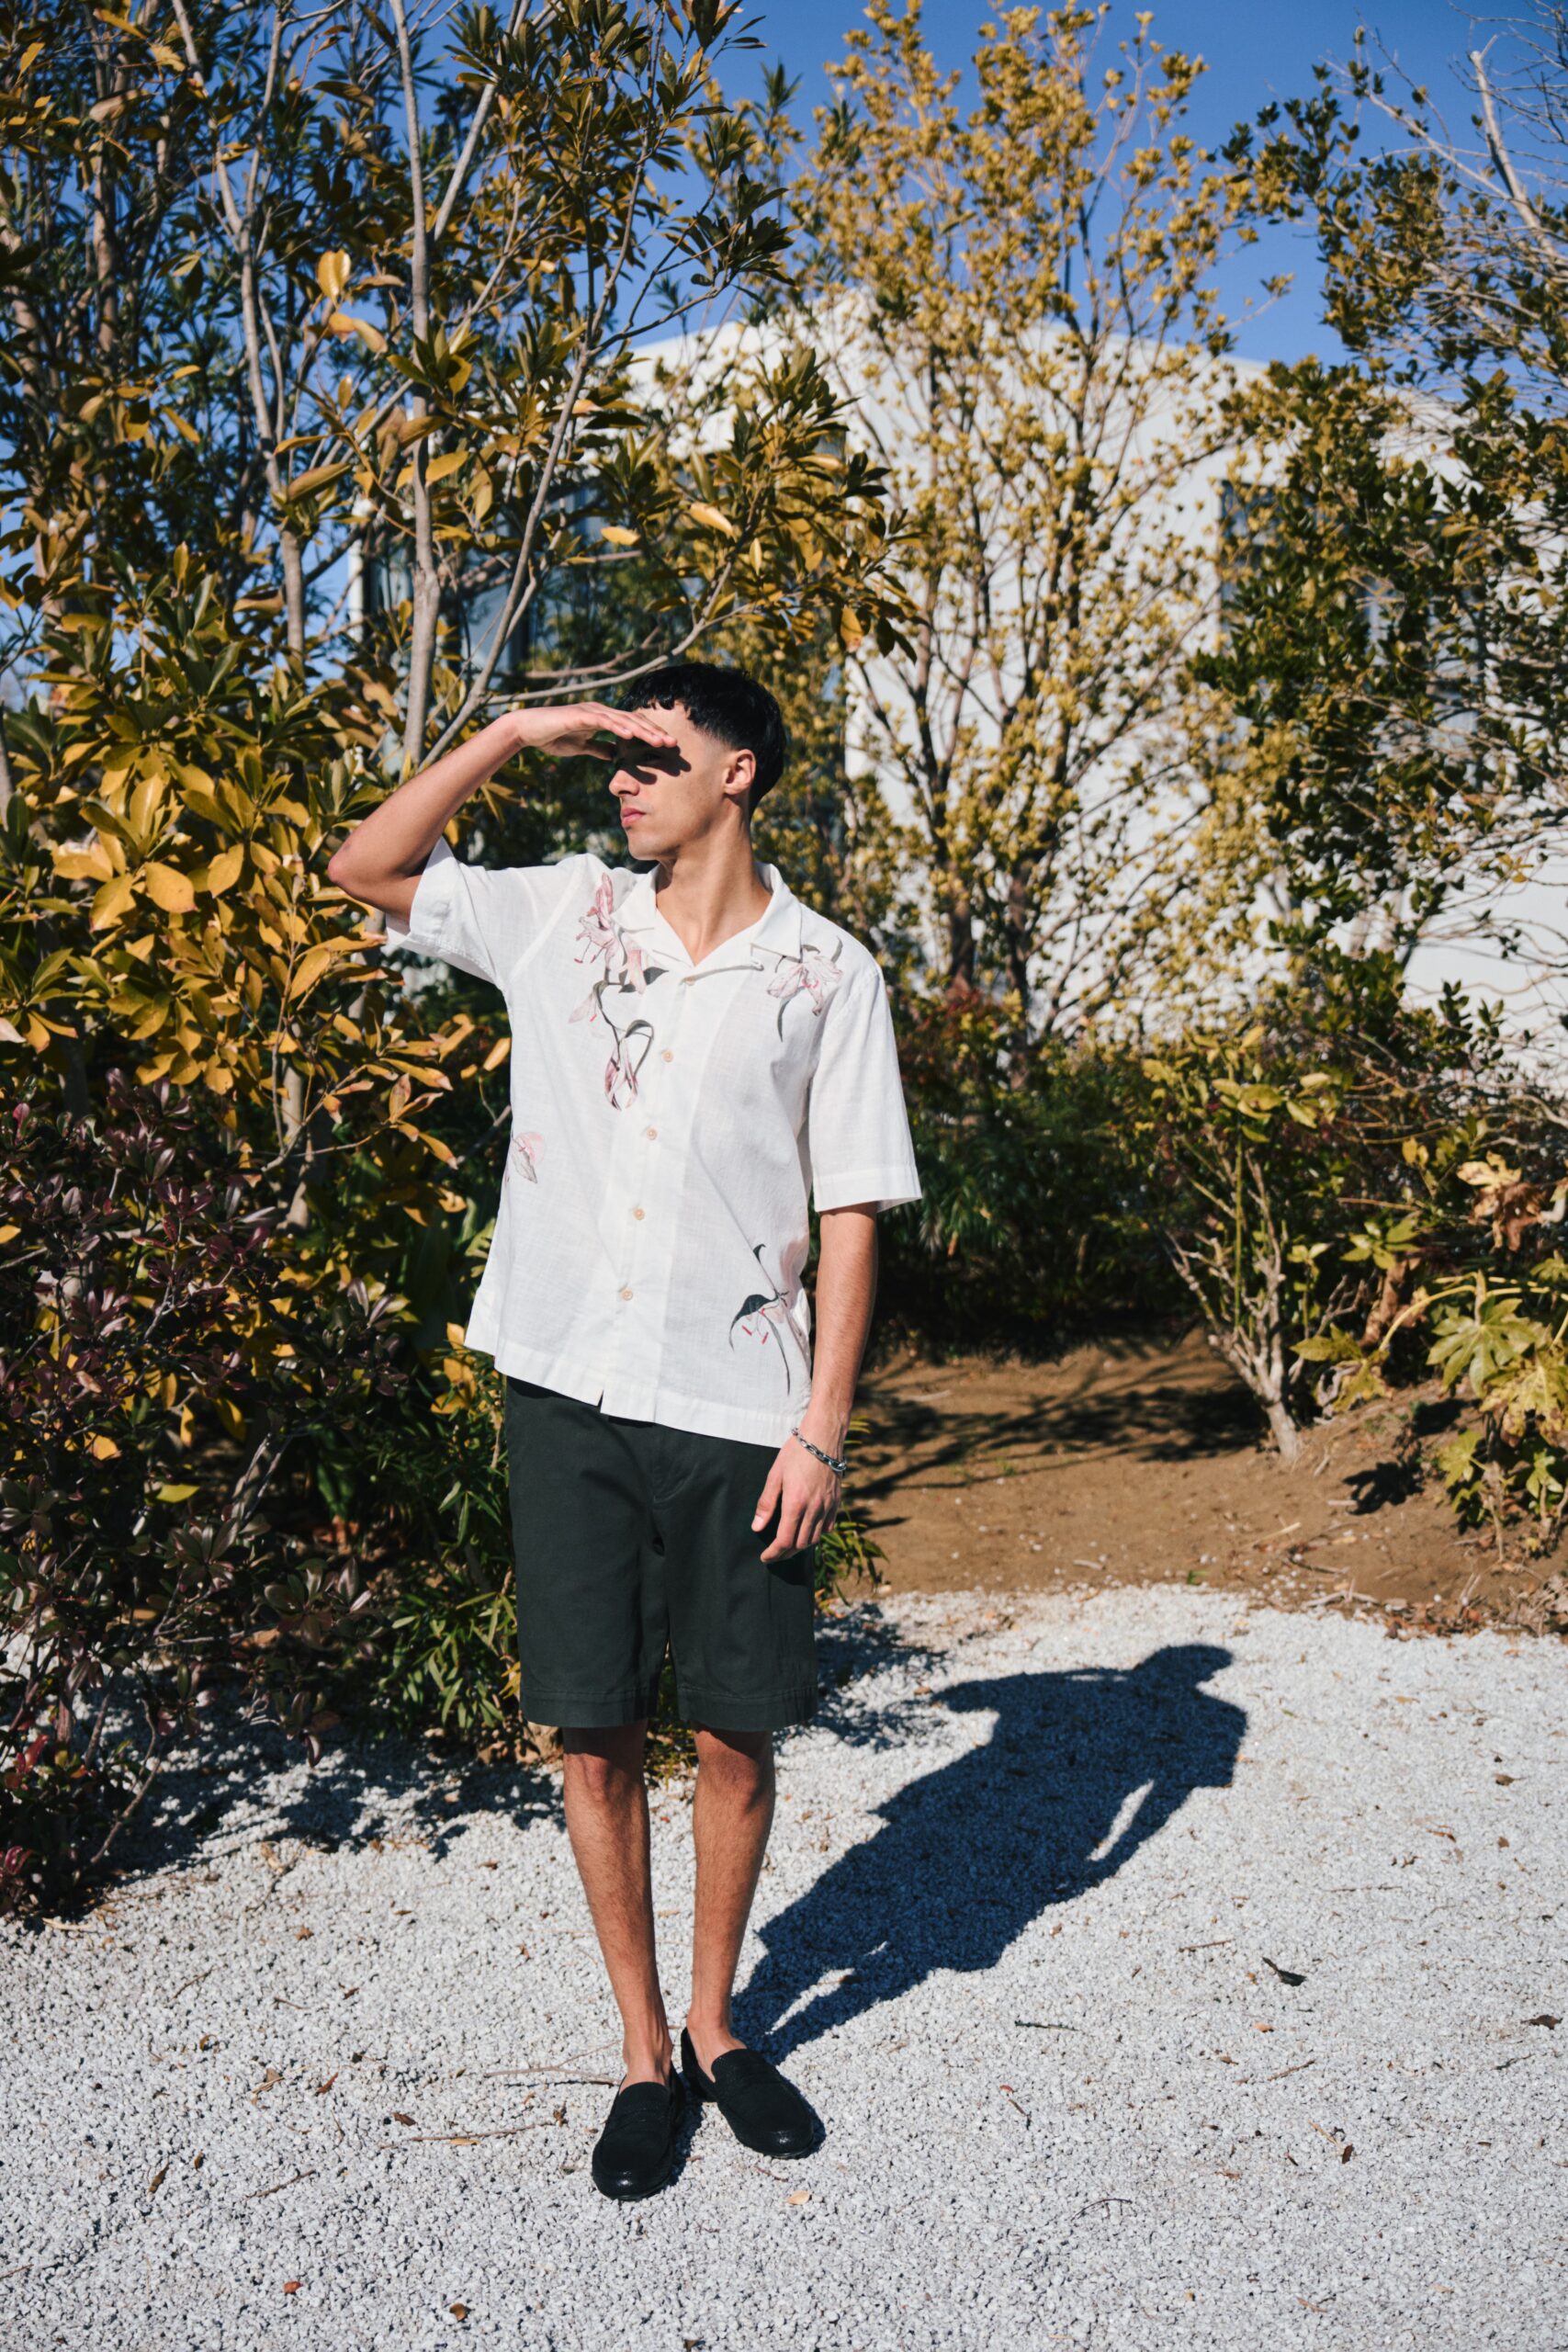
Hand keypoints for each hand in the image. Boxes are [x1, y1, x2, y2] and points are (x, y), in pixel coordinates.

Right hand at [510, 701, 677, 762]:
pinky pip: (602, 721)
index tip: (667, 747)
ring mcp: (591, 711)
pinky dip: (617, 726)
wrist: (529, 729)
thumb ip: (599, 748)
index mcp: (603, 718)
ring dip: (642, 730)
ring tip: (659, 741)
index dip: (650, 735)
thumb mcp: (583, 746)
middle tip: (673, 744)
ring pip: (622, 720)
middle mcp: (600, 711)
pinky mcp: (579, 715)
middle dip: (654, 732)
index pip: (632, 726)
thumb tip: (614, 756)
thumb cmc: (554, 736)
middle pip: (633, 721)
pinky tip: (630, 734)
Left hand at [752, 1435, 840, 1561]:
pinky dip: (816, 1534)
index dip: (774, 1553)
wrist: (823, 1437)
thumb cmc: (796, 1452)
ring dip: (800, 1545)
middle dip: (785, 1553)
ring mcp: (828, 1506)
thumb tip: (757, 1526)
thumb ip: (766, 1503)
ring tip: (788, 1544)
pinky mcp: (836, 1502)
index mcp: (796, 1503)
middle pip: (800, 1544)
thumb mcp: (775, 1475)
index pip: (785, 1540)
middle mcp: (814, 1509)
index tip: (765, 1557)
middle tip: (774, 1554)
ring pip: (815, 1539)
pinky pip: (828, 1527)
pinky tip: (807, 1531)